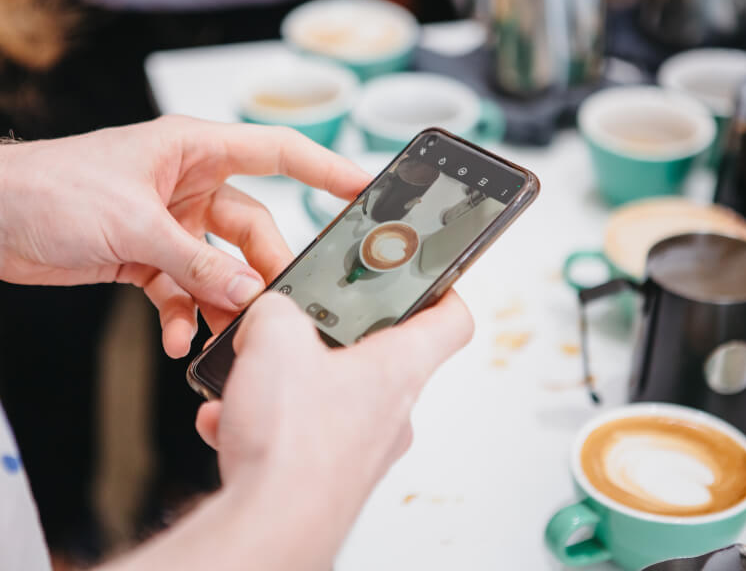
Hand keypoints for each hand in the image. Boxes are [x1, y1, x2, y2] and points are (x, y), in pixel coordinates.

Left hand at [0, 116, 368, 355]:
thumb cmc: (47, 189)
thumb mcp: (133, 225)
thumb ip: (196, 263)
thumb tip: (247, 295)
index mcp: (195, 152)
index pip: (278, 153)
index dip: (326, 169)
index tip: (364, 190)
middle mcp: (190, 186)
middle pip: (254, 230)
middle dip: (262, 272)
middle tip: (274, 307)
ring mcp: (173, 224)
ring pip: (222, 268)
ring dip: (221, 304)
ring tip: (222, 334)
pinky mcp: (151, 257)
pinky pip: (185, 291)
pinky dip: (185, 317)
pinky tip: (178, 340)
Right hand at [193, 290, 472, 568]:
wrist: (268, 527)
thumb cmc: (293, 444)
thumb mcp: (274, 339)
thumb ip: (277, 309)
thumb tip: (270, 314)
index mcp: (397, 367)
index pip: (451, 320)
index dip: (442, 292)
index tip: (427, 281)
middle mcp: (391, 411)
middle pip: (377, 358)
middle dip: (331, 341)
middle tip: (298, 330)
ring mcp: (362, 448)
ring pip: (329, 398)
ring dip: (286, 385)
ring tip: (249, 382)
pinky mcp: (330, 476)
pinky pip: (300, 435)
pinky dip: (266, 424)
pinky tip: (231, 423)